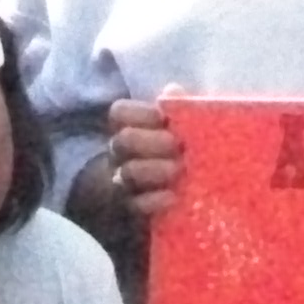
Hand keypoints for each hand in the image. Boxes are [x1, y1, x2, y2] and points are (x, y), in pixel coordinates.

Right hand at [100, 96, 183, 220]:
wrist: (179, 201)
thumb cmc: (184, 155)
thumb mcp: (183, 130)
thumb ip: (178, 110)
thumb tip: (173, 90)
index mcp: (133, 130)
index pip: (119, 113)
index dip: (140, 113)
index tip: (163, 118)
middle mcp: (123, 155)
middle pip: (123, 142)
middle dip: (150, 141)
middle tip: (177, 145)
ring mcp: (124, 184)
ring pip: (127, 173)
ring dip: (154, 169)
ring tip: (179, 169)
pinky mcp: (134, 212)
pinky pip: (135, 206)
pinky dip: (154, 200)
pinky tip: (173, 197)